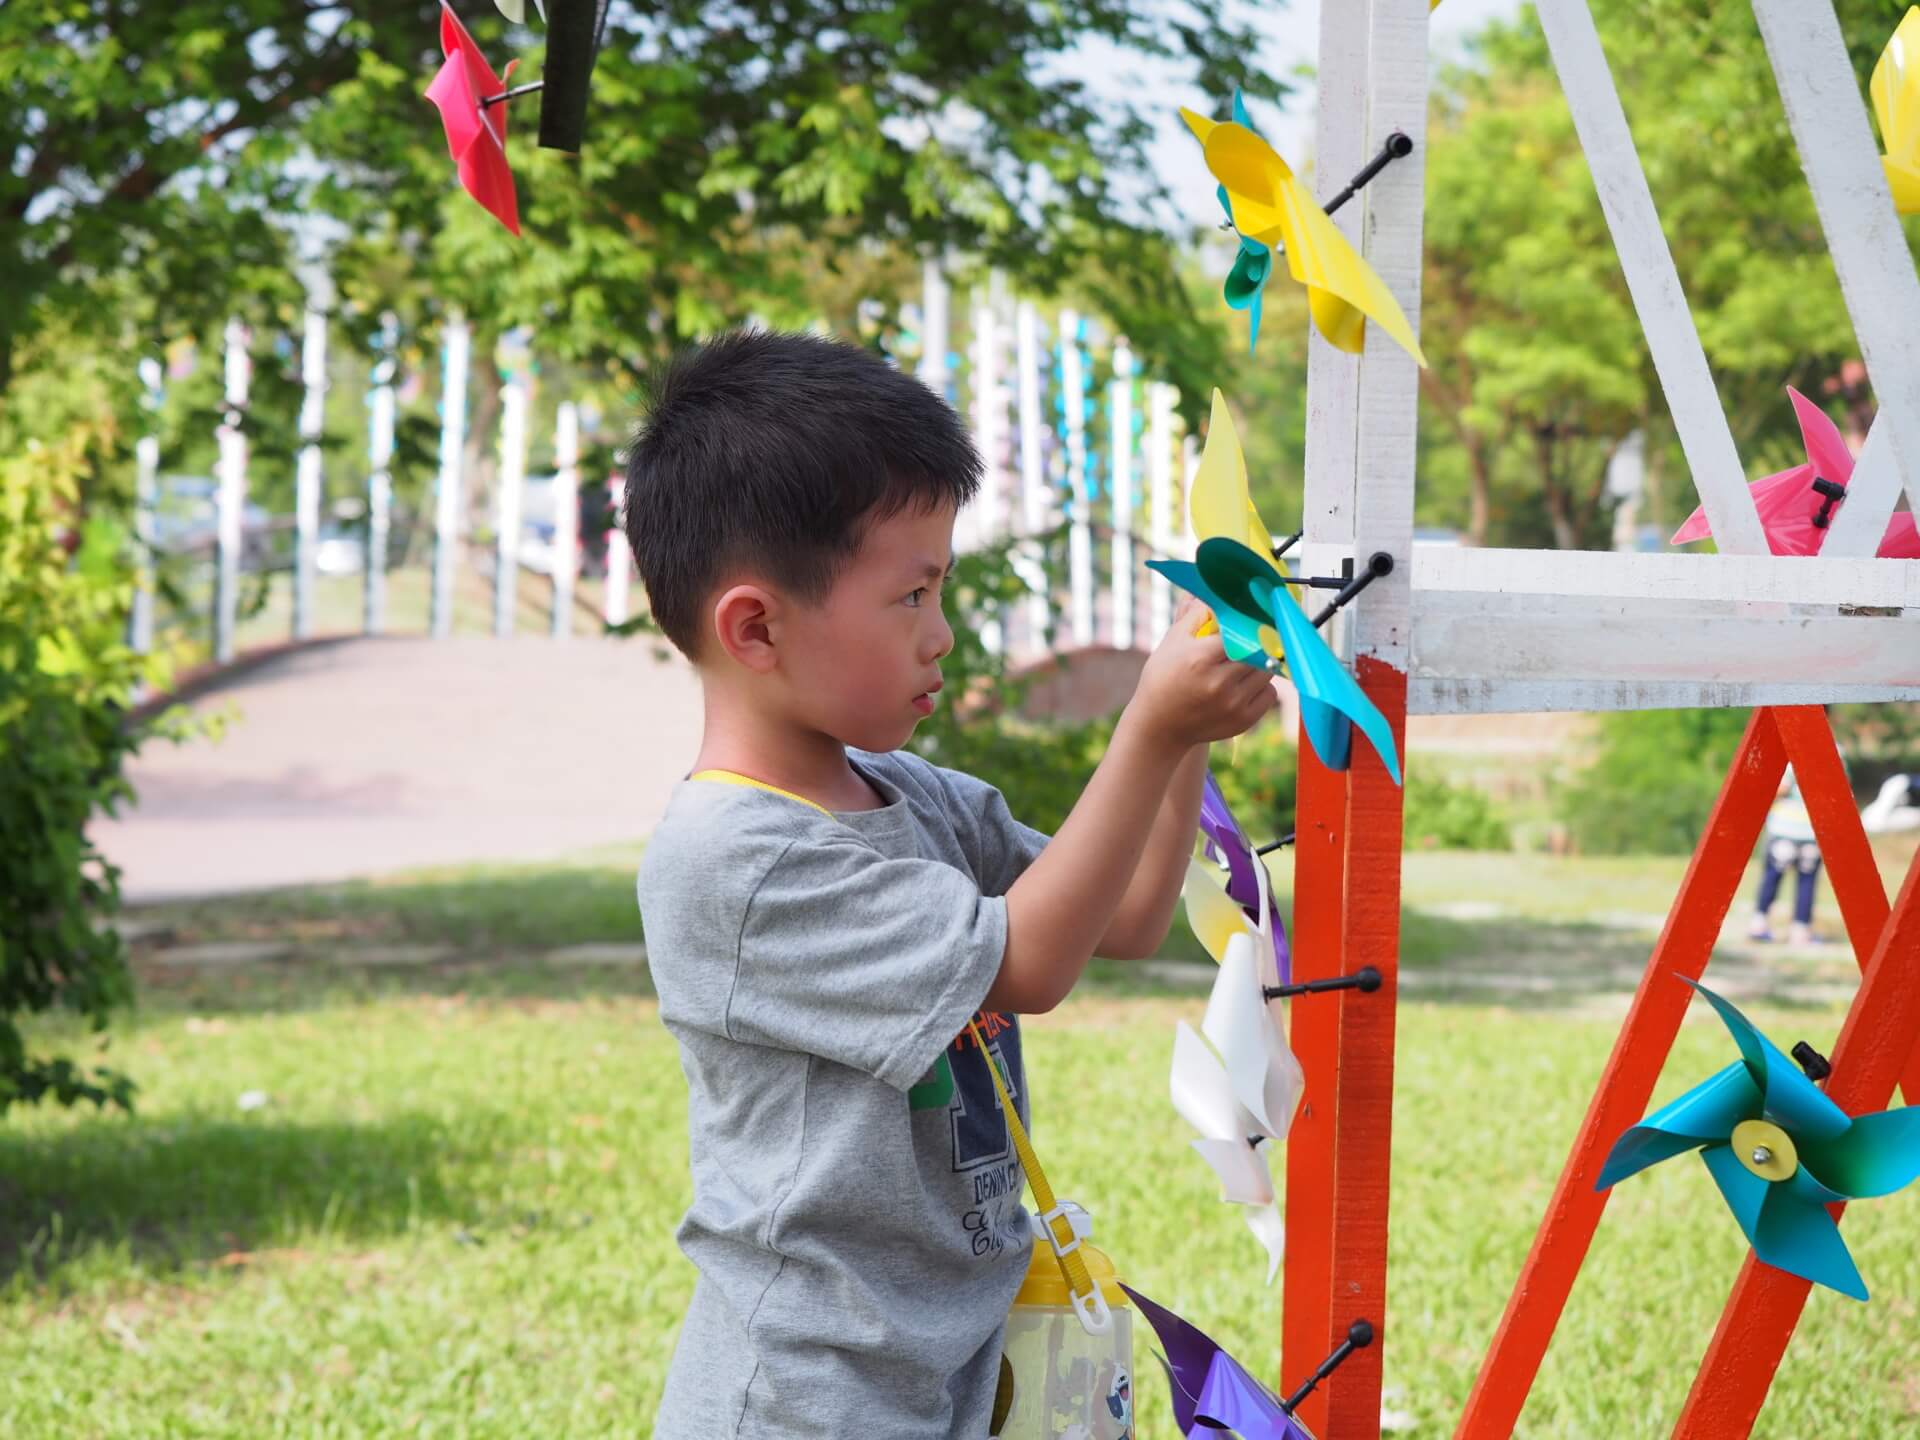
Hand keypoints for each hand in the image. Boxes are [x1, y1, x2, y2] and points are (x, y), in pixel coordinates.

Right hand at [1126, 596, 1278, 749]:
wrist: (1159, 725)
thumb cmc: (1163, 677)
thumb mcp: (1173, 640)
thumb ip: (1198, 614)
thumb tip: (1220, 592)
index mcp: (1201, 658)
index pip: (1241, 630)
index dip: (1249, 621)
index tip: (1254, 614)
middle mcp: (1219, 683)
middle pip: (1260, 650)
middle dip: (1258, 641)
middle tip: (1255, 635)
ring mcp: (1233, 704)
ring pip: (1268, 671)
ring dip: (1262, 662)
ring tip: (1244, 661)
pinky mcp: (1244, 720)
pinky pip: (1270, 693)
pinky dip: (1262, 685)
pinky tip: (1244, 683)